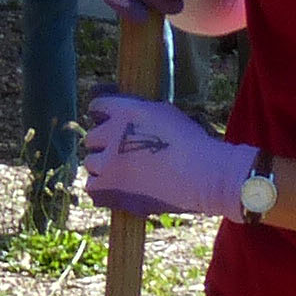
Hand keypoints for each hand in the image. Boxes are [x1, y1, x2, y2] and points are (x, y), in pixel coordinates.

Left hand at [81, 90, 258, 218]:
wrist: (205, 176)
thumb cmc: (193, 144)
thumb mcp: (165, 113)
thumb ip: (138, 111)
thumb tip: (121, 114)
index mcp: (125, 111)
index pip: (96, 106)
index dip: (103, 116)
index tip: (109, 123)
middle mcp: (110, 134)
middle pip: (92, 138)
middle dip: (105, 144)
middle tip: (125, 154)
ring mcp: (107, 163)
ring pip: (90, 164)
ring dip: (104, 168)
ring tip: (127, 174)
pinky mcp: (108, 190)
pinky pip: (92, 188)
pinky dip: (103, 189)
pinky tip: (120, 189)